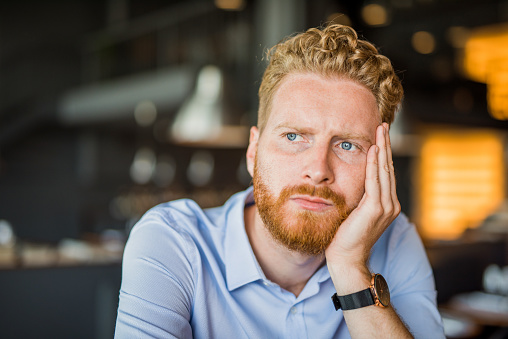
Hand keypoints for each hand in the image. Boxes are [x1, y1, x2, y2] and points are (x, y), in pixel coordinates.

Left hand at [325, 123, 400, 283]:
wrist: (346, 259)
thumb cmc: (345, 237)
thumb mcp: (353, 212)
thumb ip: (358, 197)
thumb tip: (351, 182)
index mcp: (386, 205)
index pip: (385, 173)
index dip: (383, 153)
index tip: (379, 136)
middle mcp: (390, 204)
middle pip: (388, 168)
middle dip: (385, 145)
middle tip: (383, 125)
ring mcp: (385, 207)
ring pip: (384, 171)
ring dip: (382, 149)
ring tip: (380, 131)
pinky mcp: (375, 210)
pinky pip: (375, 182)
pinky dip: (374, 165)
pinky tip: (373, 150)